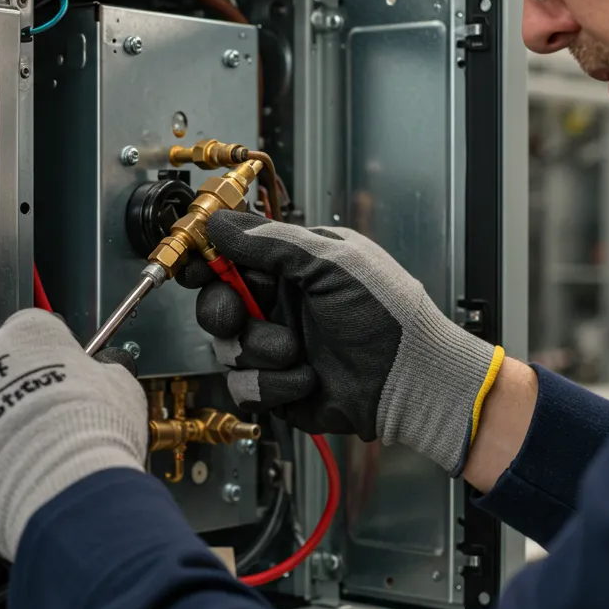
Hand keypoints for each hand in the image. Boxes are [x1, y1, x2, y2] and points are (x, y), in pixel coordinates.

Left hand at [0, 309, 147, 559]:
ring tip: (36, 455)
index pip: (39, 329)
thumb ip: (105, 372)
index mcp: (29, 332)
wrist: (60, 486)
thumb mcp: (121, 387)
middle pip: (4, 370)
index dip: (58, 355)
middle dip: (25, 393)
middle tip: (55, 421)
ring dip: (3, 428)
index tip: (70, 375)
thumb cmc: (91, 432)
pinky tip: (14, 476)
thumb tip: (107, 374)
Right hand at [176, 211, 503, 476]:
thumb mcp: (331, 262)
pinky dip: (274, 384)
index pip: (233, 256)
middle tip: (238, 313)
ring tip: (296, 350)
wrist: (411, 380)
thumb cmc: (388, 315)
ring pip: (228, 346)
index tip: (197, 265)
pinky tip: (307, 377)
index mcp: (292, 267)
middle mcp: (280, 304)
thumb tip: (221, 222)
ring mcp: (277, 346)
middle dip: (223, 309)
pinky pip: (245, 386)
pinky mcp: (277, 387)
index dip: (208, 260)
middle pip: (217, 301)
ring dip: (260, 349)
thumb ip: (270, 241)